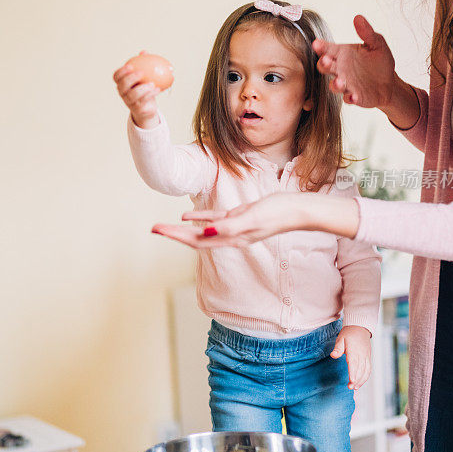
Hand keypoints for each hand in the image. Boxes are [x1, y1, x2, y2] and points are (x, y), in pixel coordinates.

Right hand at [113, 61, 160, 128]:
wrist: (147, 107)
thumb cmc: (144, 88)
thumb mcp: (144, 76)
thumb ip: (143, 64)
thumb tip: (144, 52)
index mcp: (121, 83)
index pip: (116, 77)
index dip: (121, 71)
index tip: (130, 66)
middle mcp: (123, 93)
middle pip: (122, 85)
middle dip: (130, 78)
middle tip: (141, 73)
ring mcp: (129, 102)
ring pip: (133, 95)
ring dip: (143, 88)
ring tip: (152, 83)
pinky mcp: (137, 109)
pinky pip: (143, 101)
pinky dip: (151, 94)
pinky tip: (158, 89)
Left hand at [152, 193, 305, 247]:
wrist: (299, 210)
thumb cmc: (278, 213)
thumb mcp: (253, 217)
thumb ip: (230, 226)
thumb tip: (204, 232)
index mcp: (231, 238)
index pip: (197, 240)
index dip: (175, 236)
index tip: (157, 231)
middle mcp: (230, 237)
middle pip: (195, 239)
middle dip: (173, 235)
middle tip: (153, 229)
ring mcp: (234, 228)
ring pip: (202, 231)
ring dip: (182, 230)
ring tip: (164, 227)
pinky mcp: (239, 218)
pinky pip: (214, 220)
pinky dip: (199, 218)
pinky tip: (187, 216)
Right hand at [313, 15, 395, 107]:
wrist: (390, 83)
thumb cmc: (379, 62)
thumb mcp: (377, 44)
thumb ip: (367, 32)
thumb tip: (358, 18)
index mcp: (343, 54)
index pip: (328, 49)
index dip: (321, 47)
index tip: (316, 44)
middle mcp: (341, 69)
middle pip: (326, 67)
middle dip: (324, 64)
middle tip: (326, 60)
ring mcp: (346, 84)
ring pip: (334, 85)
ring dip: (335, 84)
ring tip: (340, 82)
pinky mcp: (354, 97)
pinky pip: (349, 98)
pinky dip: (350, 98)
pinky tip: (353, 96)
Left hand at [330, 324, 371, 389]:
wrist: (360, 327)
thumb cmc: (348, 334)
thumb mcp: (340, 339)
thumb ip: (337, 348)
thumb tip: (333, 355)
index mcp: (354, 350)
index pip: (353, 363)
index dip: (353, 373)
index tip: (352, 381)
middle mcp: (361, 354)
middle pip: (360, 369)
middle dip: (356, 379)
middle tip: (350, 387)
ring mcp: (366, 357)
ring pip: (366, 371)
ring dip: (361, 380)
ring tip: (355, 387)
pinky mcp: (368, 358)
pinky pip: (369, 369)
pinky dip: (366, 377)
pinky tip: (361, 382)